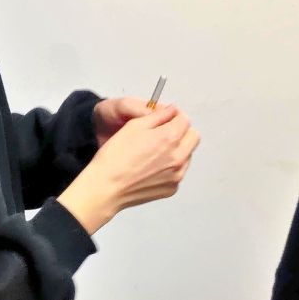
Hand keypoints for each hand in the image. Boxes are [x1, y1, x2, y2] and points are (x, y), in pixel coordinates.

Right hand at [58, 104, 199, 233]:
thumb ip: (159, 115)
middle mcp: (178, 157)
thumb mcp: (135, 125)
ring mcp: (177, 175)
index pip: (185, 119)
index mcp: (170, 138)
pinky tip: (153, 167)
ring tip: (156, 152)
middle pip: (193, 137)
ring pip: (188, 155)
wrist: (106, 188)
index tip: (166, 119)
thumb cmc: (116, 156)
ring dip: (179, 149)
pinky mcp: (172, 188)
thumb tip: (172, 111)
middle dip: (182, 131)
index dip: (175, 116)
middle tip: (165, 133)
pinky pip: (179, 171)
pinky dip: (171, 166)